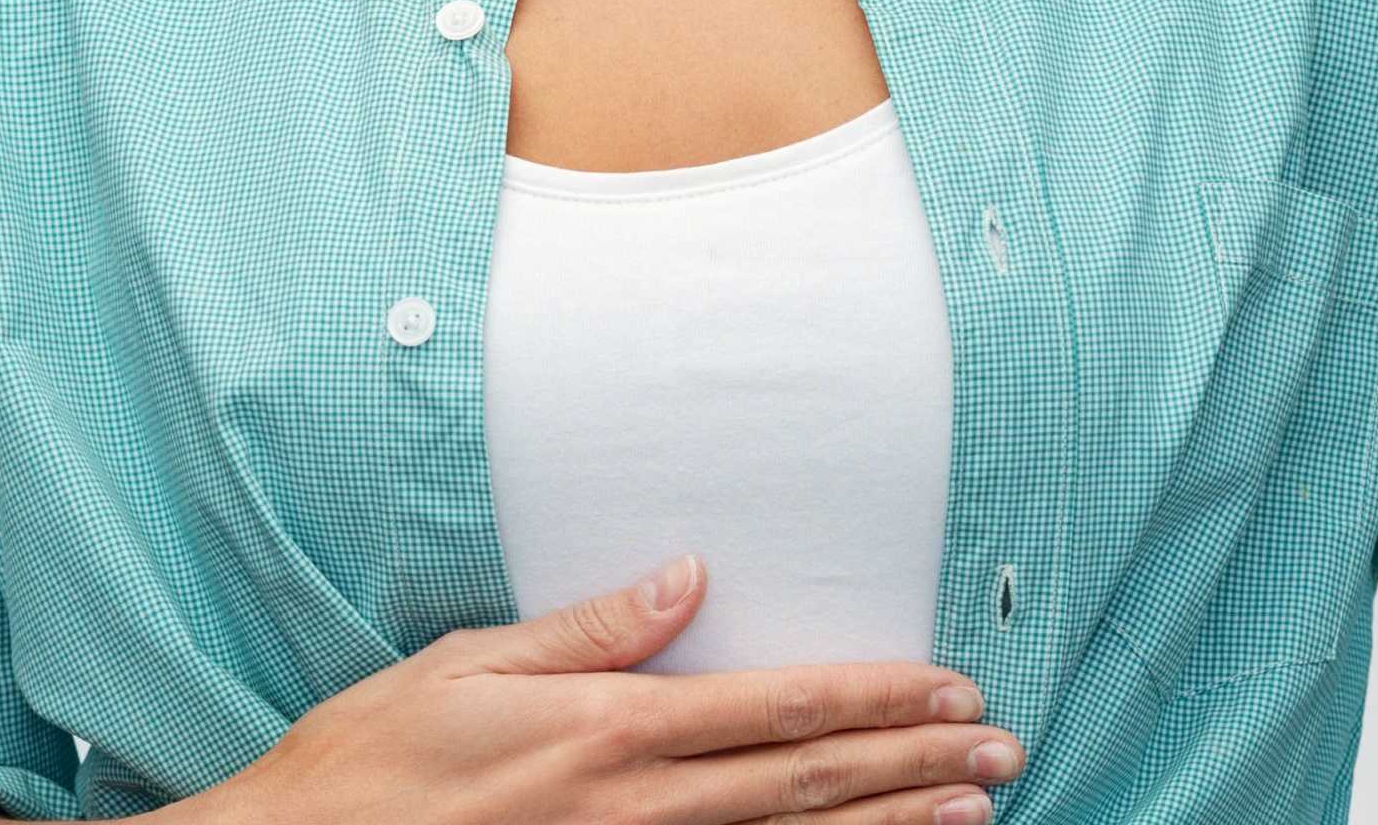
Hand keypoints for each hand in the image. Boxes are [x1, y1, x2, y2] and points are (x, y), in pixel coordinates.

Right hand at [200, 553, 1025, 824]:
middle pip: (805, 781)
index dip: (874, 696)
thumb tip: (689, 576)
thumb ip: (592, 626)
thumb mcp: (471, 663)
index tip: (947, 685)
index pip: (775, 706)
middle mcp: (635, 809)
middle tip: (1000, 748)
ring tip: (974, 811)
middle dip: (913, 762)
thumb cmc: (377, 757)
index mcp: (608, 730)